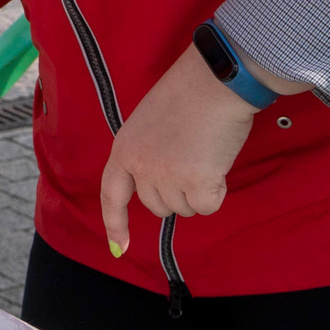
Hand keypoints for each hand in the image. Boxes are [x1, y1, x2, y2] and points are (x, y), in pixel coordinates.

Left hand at [99, 44, 293, 254]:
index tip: (118, 248)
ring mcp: (166, 177)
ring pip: (186, 208)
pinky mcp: (195, 183)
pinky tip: (217, 162)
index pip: (112, 195)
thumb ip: (149, 154)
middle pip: (158, 206)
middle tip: (191, 157)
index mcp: (124, 149)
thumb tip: (162, 185)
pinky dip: (217, 191)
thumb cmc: (188, 94)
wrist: (214, 81)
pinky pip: (208, 206)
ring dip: (199, 189)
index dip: (115, 223)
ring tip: (204, 152)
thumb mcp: (150, 124)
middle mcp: (140, 167)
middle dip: (177, 191)